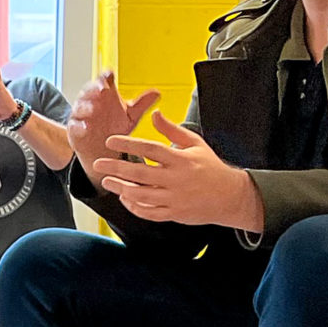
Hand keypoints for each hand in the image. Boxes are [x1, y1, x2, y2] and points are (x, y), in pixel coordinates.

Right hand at [67, 72, 161, 180]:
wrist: (103, 148)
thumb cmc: (115, 126)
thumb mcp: (131, 116)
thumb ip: (142, 104)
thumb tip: (157, 93)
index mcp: (105, 94)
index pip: (104, 79)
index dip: (106, 75)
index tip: (110, 74)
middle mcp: (92, 101)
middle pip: (90, 89)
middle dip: (94, 88)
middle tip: (102, 89)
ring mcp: (81, 114)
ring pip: (80, 106)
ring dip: (85, 107)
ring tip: (92, 110)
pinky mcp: (75, 128)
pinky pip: (75, 125)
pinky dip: (79, 126)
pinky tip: (86, 128)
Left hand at [95, 112, 264, 230]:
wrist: (230, 196)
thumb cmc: (210, 167)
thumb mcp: (195, 143)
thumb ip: (171, 129)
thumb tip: (154, 113)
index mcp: (181, 160)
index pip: (150, 149)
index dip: (128, 144)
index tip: (110, 141)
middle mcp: (176, 179)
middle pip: (140, 173)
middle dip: (116, 168)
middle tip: (98, 163)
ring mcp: (174, 198)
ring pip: (141, 195)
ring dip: (121, 188)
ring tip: (107, 181)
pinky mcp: (174, 213)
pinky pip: (149, 212)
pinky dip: (134, 206)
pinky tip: (124, 198)